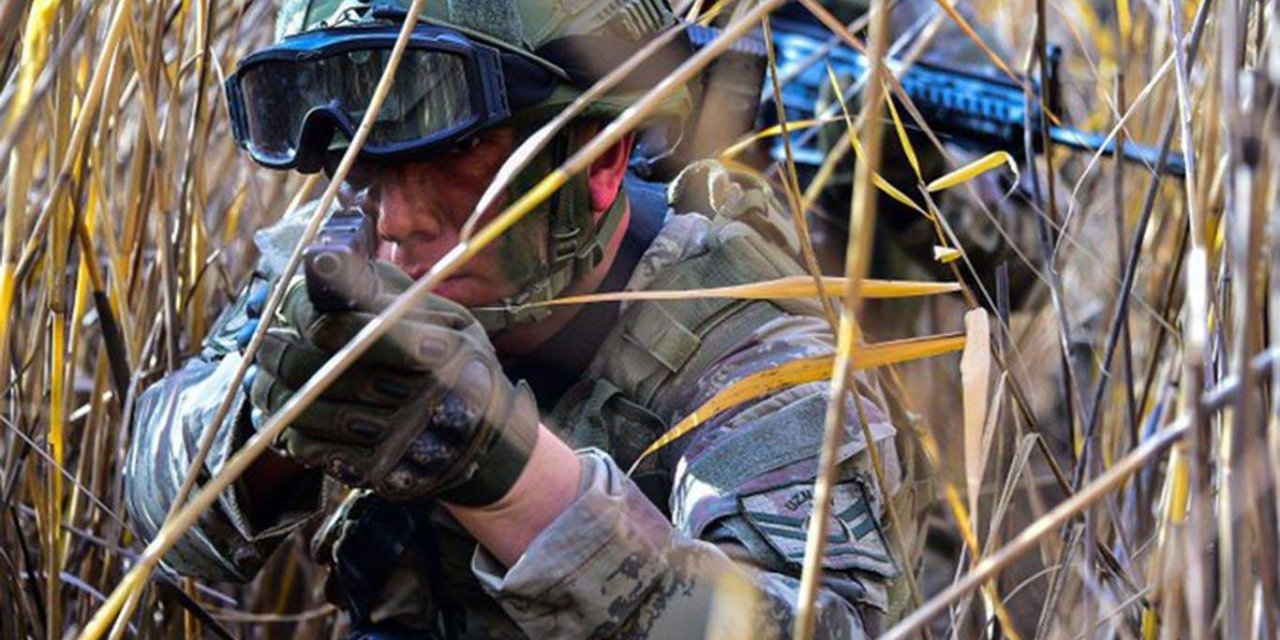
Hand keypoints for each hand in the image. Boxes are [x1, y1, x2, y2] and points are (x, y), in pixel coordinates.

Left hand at [246, 262, 538, 505]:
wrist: (486, 441)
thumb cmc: (455, 365)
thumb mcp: (444, 318)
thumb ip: (389, 292)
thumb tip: (325, 262)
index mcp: (438, 347)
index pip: (356, 327)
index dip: (314, 314)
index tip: (294, 309)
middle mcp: (420, 394)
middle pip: (323, 369)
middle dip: (280, 354)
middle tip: (262, 345)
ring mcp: (398, 435)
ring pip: (311, 410)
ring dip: (274, 393)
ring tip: (261, 378)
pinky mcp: (378, 469)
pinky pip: (314, 448)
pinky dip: (289, 431)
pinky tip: (285, 414)